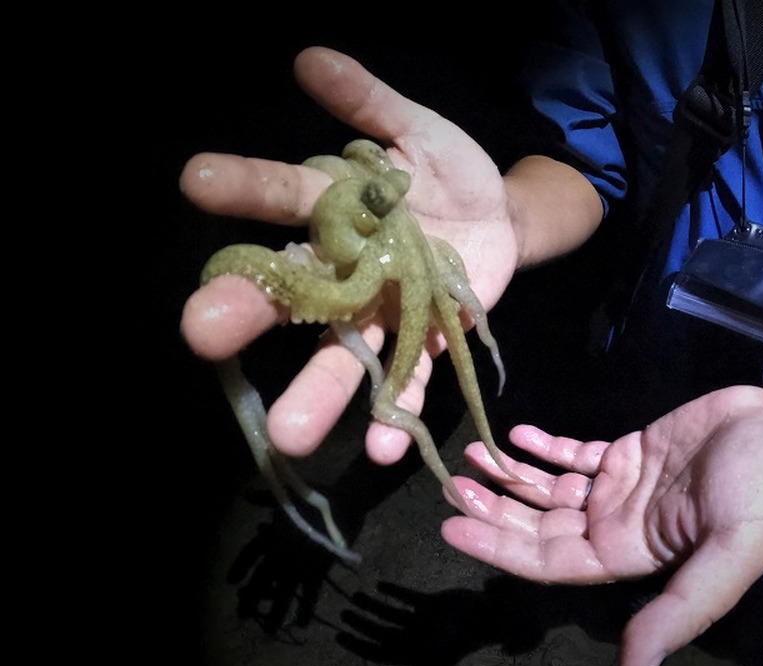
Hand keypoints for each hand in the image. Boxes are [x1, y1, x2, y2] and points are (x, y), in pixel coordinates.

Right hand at [179, 47, 518, 462]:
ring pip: (344, 357)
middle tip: (201, 335)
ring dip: (319, 395)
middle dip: (251, 313)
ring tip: (286, 436)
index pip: (282, 199)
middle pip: (295, 296)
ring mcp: (387, 314)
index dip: (244, 189)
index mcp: (336, 215)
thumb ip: (370, 101)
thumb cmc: (448, 172)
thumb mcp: (417, 129)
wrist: (503, 217)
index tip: (195, 178)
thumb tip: (310, 57)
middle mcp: (348, 273)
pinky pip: (412, 380)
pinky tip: (384, 448)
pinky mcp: (431, 342)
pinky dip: (398, 414)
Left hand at [441, 385, 762, 665]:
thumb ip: (680, 612)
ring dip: (510, 477)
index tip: (454, 528)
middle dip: (494, 510)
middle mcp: (614, 528)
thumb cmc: (760, 490)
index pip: (548, 563)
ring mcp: (618, 490)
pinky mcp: (626, 455)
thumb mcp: (729, 555)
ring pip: (548, 491)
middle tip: (450, 485)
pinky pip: (575, 455)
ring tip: (470, 455)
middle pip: (538, 528)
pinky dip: (544, 447)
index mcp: (629, 558)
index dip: (499, 549)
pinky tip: (517, 435)